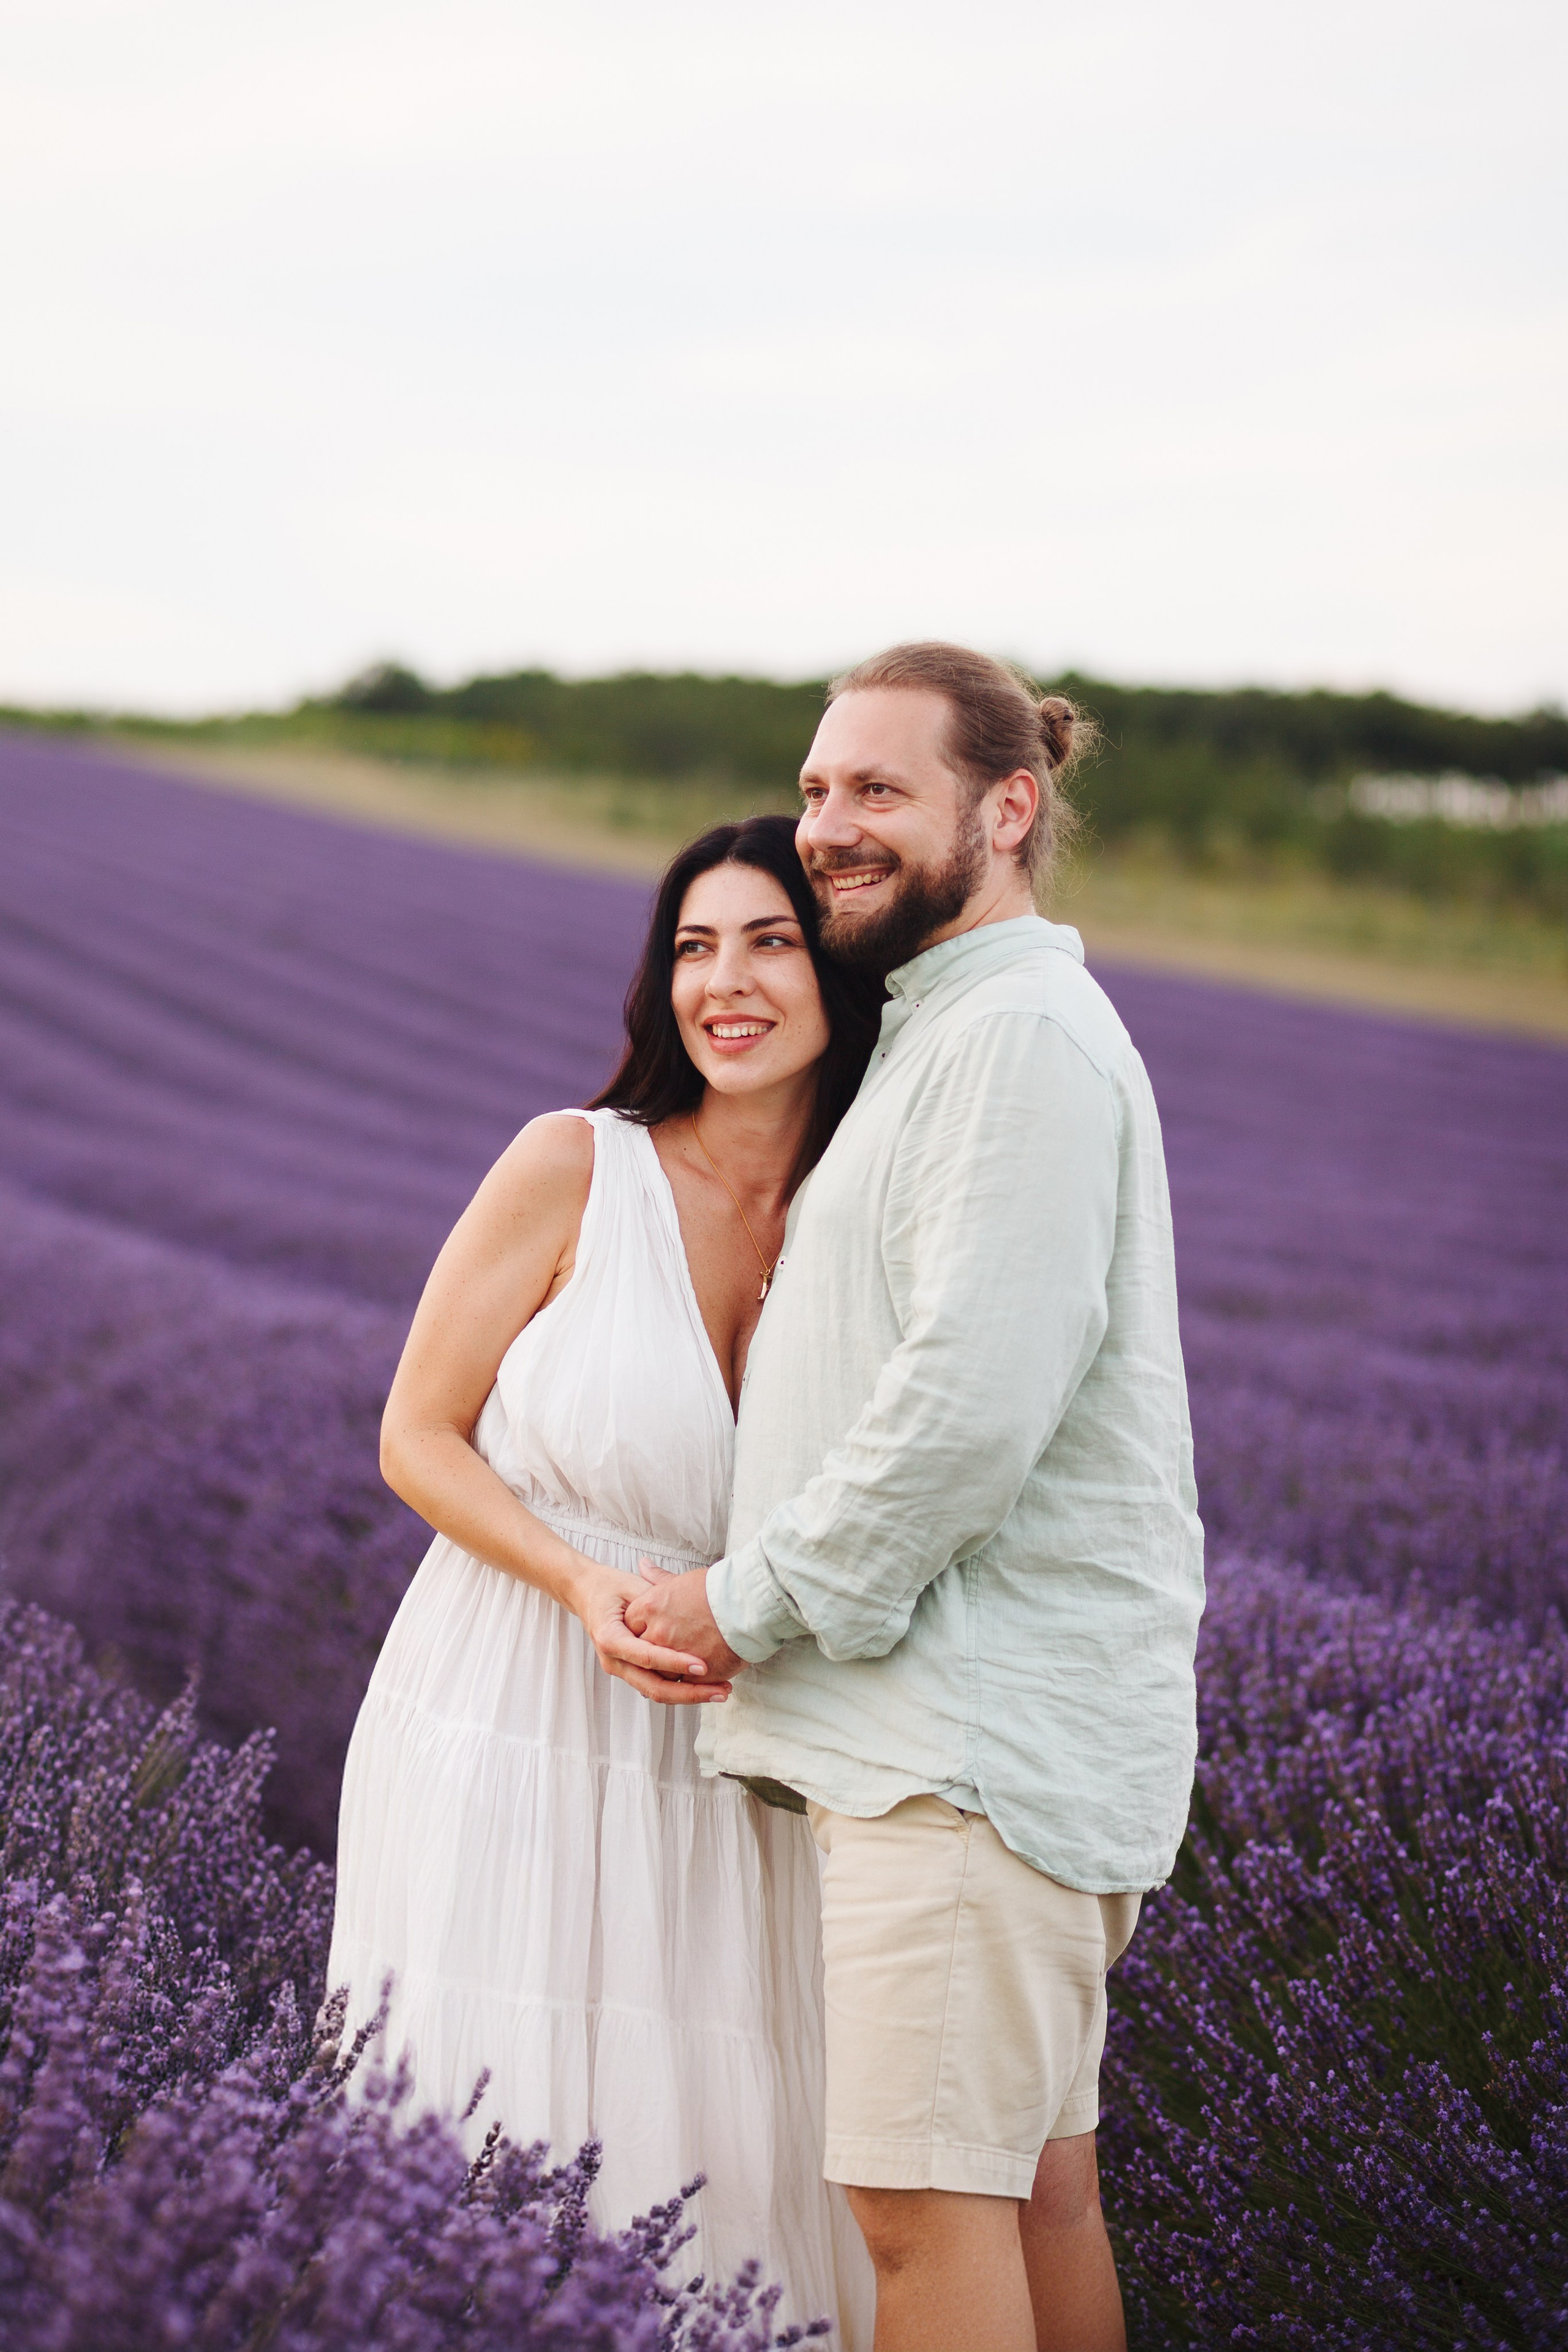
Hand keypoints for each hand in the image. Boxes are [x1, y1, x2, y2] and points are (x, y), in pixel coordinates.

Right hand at [572, 1562, 732, 1704]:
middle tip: (721, 1690)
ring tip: (720, 1691)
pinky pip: (656, 1686)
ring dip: (689, 1694)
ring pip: (656, 1692)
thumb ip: (656, 1597)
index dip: (676, 1662)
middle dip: (690, 1692)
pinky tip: (705, 1686)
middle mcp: (614, 1660)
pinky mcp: (630, 1671)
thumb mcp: (633, 1587)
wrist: (587, 1594)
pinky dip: (680, 1688)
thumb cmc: (609, 1587)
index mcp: (610, 1639)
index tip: (703, 1665)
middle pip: (654, 1687)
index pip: (648, 1657)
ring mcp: (621, 1669)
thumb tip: (686, 1600)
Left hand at [625, 1563, 746, 1681]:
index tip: (650, 1632)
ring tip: (685, 1668)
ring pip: (660, 1673)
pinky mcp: (694, 1674)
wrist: (750, 1604)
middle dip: (651, 1655)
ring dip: (669, 1672)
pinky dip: (690, 1684)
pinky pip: (684, 1686)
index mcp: (651, 1607)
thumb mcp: (682, 1579)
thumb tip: (642, 1564)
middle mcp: (657, 1633)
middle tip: (664, 1653)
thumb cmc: (719, 1589)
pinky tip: (700, 1678)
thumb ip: (657, 1578)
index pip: (630, 1625)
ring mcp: (674, 1655)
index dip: (640, 1630)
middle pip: (642, 1652)